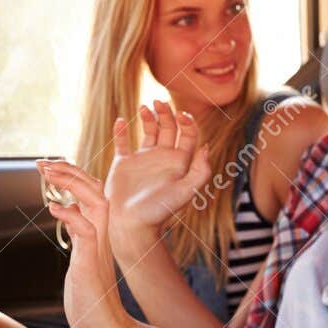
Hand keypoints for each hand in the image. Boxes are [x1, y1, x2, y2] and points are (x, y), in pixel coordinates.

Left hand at [36, 159, 134, 327]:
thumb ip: (79, 235)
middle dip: (70, 170)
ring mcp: (98, 249)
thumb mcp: (81, 259)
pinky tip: (54, 207)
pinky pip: (86, 231)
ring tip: (48, 172)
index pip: (92, 194)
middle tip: (43, 162)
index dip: (73, 175)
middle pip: (96, 190)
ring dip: (73, 183)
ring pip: (96, 202)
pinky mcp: (90, 263)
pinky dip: (71, 215)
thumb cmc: (91, 301)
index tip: (49, 166)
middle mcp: (102, 237)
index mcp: (99, 235)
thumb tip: (68, 211)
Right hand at [45, 104, 213, 271]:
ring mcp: (142, 160)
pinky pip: (122, 142)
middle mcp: (162, 159)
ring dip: (148, 117)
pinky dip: (121, 130)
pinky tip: (122, 120)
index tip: (181, 114)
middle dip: (166, 113)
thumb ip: (200, 171)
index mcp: (179, 163)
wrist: (132, 225)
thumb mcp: (185, 192)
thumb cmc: (160, 211)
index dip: (187, 122)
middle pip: (168, 128)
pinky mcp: (123, 164)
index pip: (187, 135)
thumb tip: (206, 147)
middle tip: (159, 103)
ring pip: (148, 131)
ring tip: (144, 108)